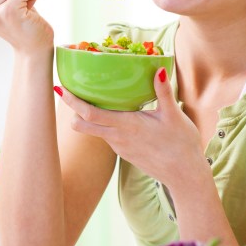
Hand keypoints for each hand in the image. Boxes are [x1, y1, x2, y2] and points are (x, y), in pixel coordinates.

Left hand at [56, 68, 207, 185]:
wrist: (185, 175)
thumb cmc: (181, 145)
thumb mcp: (174, 115)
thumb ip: (163, 92)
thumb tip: (159, 69)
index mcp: (127, 126)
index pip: (89, 115)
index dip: (72, 102)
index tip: (61, 88)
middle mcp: (118, 138)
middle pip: (82, 126)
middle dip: (71, 110)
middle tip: (67, 91)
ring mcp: (119, 148)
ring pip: (94, 131)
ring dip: (87, 117)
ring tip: (92, 98)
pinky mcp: (124, 153)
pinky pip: (107, 136)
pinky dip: (103, 124)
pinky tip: (115, 114)